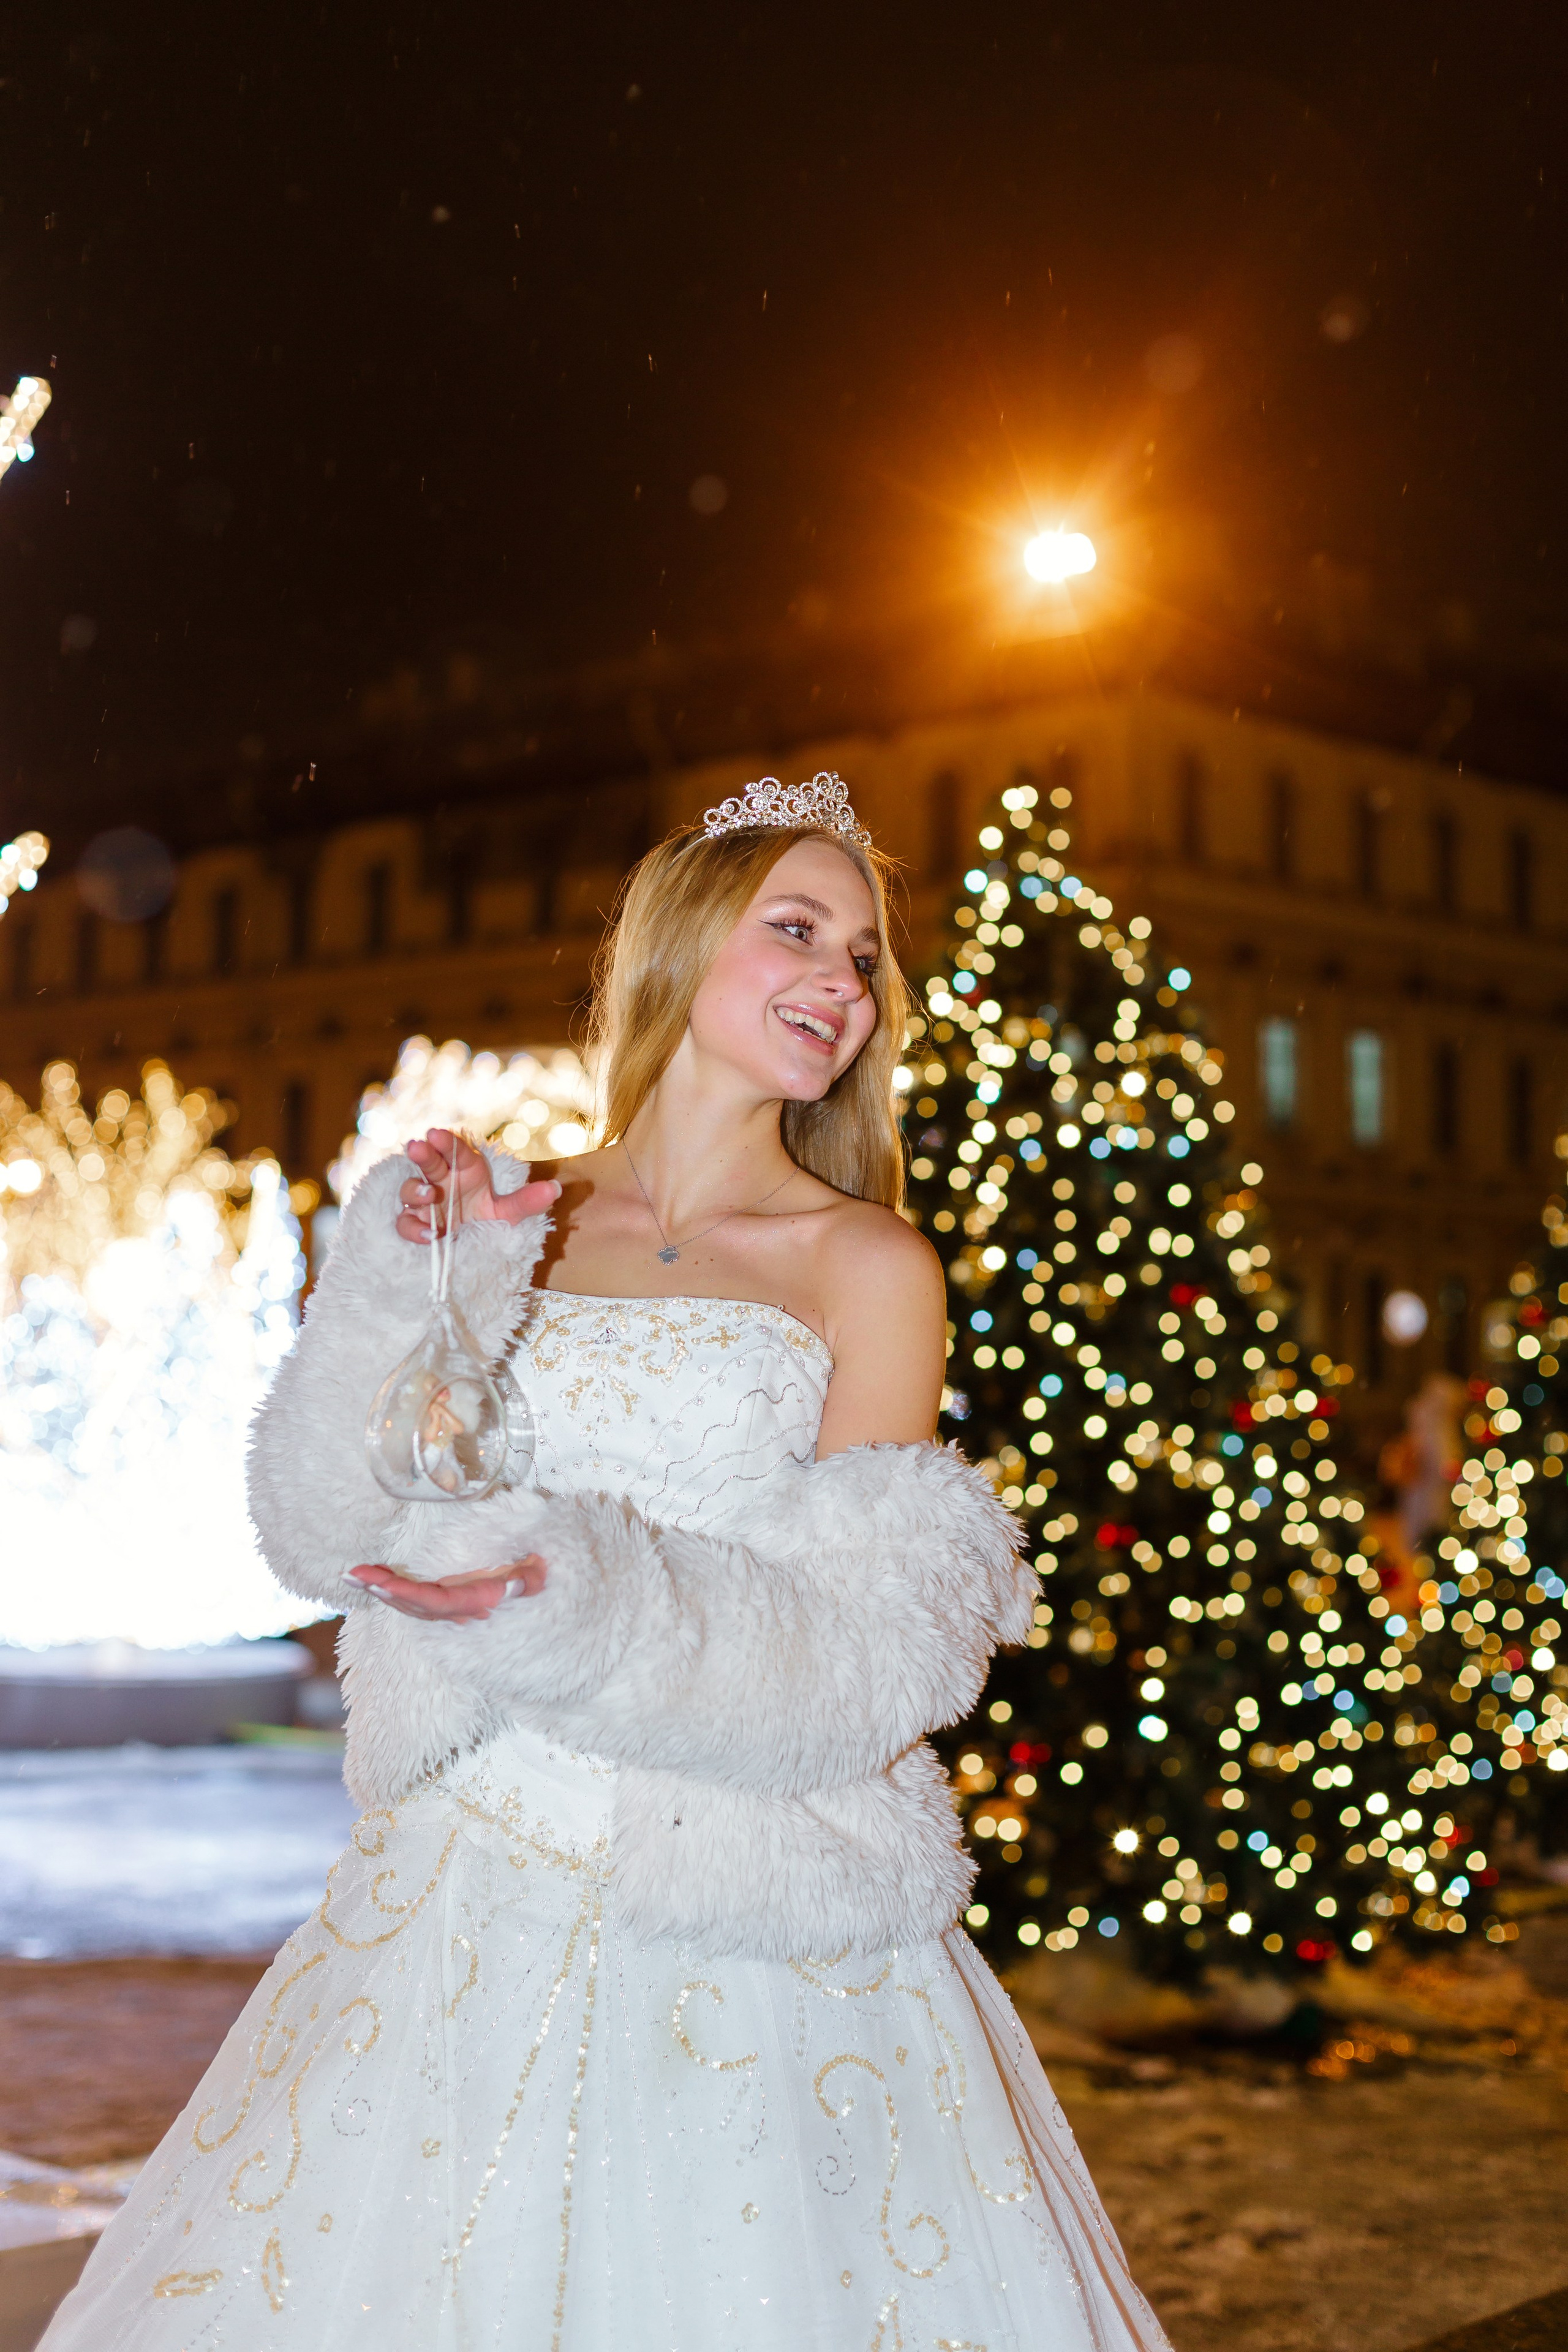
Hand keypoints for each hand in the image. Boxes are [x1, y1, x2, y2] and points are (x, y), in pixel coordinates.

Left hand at [347, 1556, 546, 1620]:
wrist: (547, 1609)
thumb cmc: (544, 1582)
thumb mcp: (541, 1576)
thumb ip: (529, 1580)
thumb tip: (520, 1579)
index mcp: (479, 1602)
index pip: (436, 1601)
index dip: (406, 1593)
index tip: (379, 1583)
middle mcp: (463, 1610)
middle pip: (415, 1606)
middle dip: (383, 1590)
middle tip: (351, 1574)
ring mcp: (456, 1608)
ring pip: (413, 1605)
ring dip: (382, 1591)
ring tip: (353, 1575)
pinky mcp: (453, 1602)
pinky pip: (419, 1600)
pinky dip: (396, 1591)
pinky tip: (377, 1581)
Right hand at [396, 1128, 560, 1244]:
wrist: (472, 1243)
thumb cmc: (487, 1217)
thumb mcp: (508, 1211)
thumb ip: (526, 1201)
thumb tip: (556, 1188)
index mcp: (464, 1168)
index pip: (454, 1149)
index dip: (445, 1141)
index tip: (436, 1133)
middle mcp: (441, 1179)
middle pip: (427, 1162)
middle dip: (422, 1154)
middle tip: (417, 1146)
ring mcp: (425, 1201)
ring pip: (410, 1190)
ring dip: (415, 1190)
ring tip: (428, 1194)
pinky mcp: (416, 1223)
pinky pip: (406, 1223)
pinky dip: (415, 1228)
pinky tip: (431, 1235)